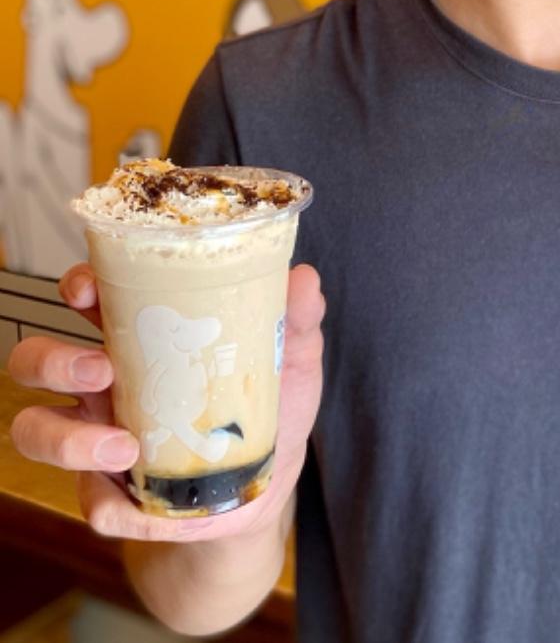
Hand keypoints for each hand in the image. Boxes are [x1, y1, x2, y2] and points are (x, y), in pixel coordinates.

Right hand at [7, 262, 324, 542]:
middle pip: (37, 360)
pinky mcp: (108, 496)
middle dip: (53, 360)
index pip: (89, 299)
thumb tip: (304, 277)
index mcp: (143, 338)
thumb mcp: (290, 361)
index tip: (88, 287)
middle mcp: (106, 383)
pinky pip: (86, 502)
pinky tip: (135, 502)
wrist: (262, 496)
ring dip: (68, 438)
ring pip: (35, 428)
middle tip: (102, 369)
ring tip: (124, 446)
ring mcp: (97, 438)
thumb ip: (296, 319)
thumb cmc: (268, 412)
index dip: (77, 286)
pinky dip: (105, 503)